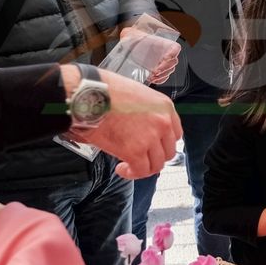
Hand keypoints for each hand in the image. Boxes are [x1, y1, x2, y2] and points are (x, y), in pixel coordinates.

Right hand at [63, 66, 180, 179]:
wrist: (90, 95)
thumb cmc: (106, 91)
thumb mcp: (137, 95)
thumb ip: (146, 113)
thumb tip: (139, 128)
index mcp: (164, 107)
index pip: (175, 134)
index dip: (163, 143)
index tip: (154, 147)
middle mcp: (162, 123)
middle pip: (168, 151)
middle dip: (154, 157)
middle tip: (141, 159)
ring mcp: (151, 138)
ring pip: (157, 164)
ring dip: (144, 168)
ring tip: (129, 165)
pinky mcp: (135, 151)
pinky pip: (141, 171)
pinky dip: (132, 173)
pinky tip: (122, 169)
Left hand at [118, 28, 179, 84]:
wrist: (130, 44)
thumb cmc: (133, 38)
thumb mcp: (131, 35)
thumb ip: (130, 34)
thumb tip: (125, 35)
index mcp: (162, 43)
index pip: (175, 48)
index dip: (172, 54)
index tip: (165, 58)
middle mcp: (165, 53)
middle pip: (173, 62)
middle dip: (164, 68)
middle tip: (155, 71)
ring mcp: (162, 62)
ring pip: (169, 70)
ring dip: (162, 75)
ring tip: (151, 76)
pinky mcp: (158, 70)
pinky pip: (164, 77)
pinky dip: (160, 80)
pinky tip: (152, 79)